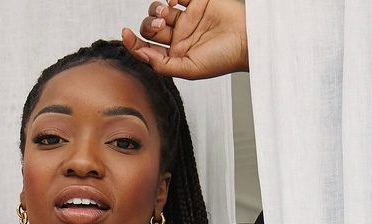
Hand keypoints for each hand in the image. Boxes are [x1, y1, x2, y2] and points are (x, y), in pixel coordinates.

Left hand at [122, 0, 248, 79]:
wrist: (246, 39)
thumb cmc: (222, 59)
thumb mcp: (190, 70)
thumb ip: (164, 65)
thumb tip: (141, 55)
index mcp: (175, 55)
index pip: (147, 48)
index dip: (133, 42)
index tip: (125, 34)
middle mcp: (179, 37)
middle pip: (150, 28)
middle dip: (149, 26)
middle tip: (161, 27)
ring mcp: (187, 18)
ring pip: (159, 10)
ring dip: (156, 10)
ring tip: (167, 12)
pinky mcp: (197, 1)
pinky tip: (175, 0)